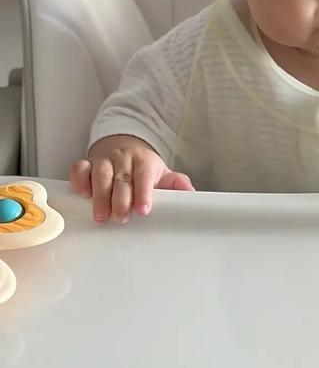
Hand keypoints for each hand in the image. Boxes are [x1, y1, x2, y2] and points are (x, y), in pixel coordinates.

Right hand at [70, 135, 193, 223]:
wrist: (124, 148)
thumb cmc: (144, 169)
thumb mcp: (162, 174)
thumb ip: (176, 183)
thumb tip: (190, 192)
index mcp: (144, 161)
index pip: (144, 176)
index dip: (143, 193)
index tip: (143, 210)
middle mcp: (124, 158)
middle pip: (121, 178)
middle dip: (120, 199)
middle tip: (121, 219)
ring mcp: (104, 160)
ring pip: (100, 174)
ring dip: (100, 195)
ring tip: (101, 216)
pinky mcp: (88, 163)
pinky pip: (80, 168)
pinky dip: (79, 180)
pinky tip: (82, 194)